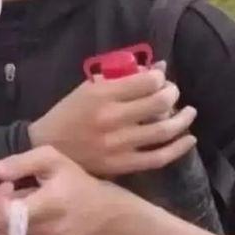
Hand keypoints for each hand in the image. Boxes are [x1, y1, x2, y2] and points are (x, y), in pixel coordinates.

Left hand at [0, 146, 110, 234]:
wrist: (103, 213)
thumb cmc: (73, 181)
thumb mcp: (51, 159)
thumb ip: (20, 162)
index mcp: (52, 202)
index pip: (8, 214)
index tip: (7, 187)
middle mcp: (54, 232)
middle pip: (3, 230)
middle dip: (0, 213)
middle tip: (14, 199)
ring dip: (8, 228)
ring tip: (23, 214)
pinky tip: (29, 229)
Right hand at [28, 69, 196, 175]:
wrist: (46, 147)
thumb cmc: (67, 113)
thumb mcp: (87, 89)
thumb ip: (119, 79)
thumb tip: (157, 69)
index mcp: (101, 94)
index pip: (145, 82)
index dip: (159, 78)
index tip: (159, 78)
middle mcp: (112, 118)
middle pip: (158, 104)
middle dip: (172, 94)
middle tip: (172, 92)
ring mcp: (118, 144)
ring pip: (162, 130)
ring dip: (181, 119)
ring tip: (188, 112)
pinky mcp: (121, 165)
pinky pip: (158, 157)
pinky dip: (178, 148)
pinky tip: (188, 138)